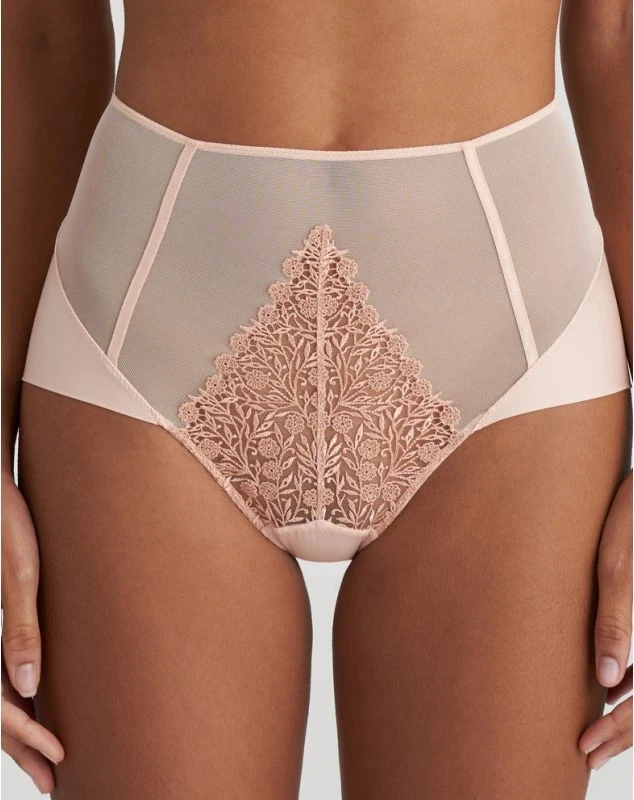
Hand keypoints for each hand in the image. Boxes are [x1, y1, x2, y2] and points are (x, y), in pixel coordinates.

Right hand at [2, 471, 63, 793]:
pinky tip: (41, 706)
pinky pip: (4, 670)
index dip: (26, 737)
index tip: (58, 758)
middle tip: (52, 780)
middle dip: (23, 747)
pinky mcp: (8, 616)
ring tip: (49, 758)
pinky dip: (21, 699)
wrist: (0, 493)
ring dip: (22, 730)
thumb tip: (29, 688)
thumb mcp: (22, 575)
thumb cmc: (9, 526)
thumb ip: (22, 630)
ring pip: (0, 694)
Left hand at [579, 469, 632, 769]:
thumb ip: (614, 623)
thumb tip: (609, 683)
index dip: (621, 731)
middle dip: (624, 733)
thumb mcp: (615, 568)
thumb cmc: (629, 520)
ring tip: (593, 731)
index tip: (584, 746)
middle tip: (586, 752)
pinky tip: (610, 688)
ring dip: (630, 714)